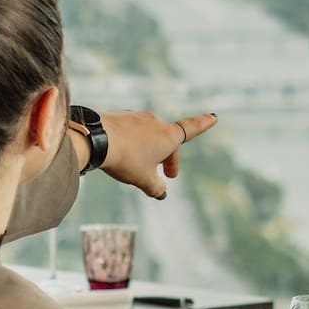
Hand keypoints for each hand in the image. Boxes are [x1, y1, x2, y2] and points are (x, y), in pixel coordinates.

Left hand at [100, 110, 217, 199]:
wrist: (94, 140)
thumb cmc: (125, 160)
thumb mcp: (144, 180)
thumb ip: (156, 187)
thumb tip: (160, 192)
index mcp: (167, 136)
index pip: (191, 129)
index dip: (204, 124)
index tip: (213, 117)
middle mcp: (155, 122)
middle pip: (167, 140)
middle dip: (168, 158)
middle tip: (167, 176)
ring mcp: (136, 117)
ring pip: (147, 136)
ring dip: (147, 150)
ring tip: (137, 167)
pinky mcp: (119, 117)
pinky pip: (131, 132)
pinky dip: (131, 143)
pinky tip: (120, 155)